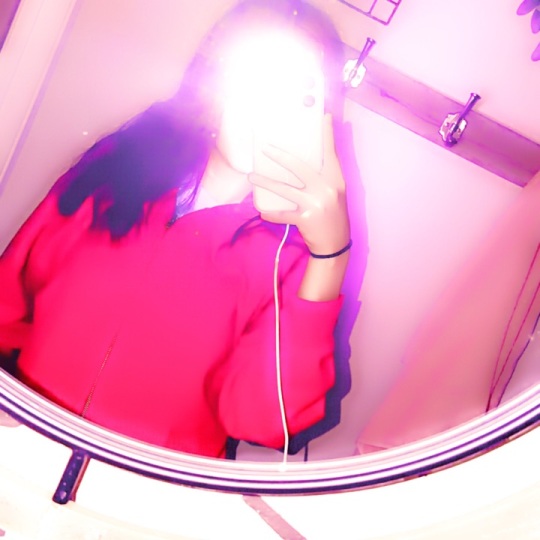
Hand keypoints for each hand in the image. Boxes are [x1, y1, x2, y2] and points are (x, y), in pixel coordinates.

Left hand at [248, 114, 350, 254]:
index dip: (327, 135)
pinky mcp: (305, 218)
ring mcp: (315, 203)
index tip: (323, 117)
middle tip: (264, 148)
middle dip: (280, 156)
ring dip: (265, 182)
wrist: (335, 245)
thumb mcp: (333, 194)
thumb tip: (300, 163)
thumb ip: (323, 178)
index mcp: (336, 180)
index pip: (331, 153)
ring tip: (251, 176)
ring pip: (285, 189)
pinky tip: (262, 212)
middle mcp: (327, 189)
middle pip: (299, 167)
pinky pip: (282, 214)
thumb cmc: (332, 216)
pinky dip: (271, 214)